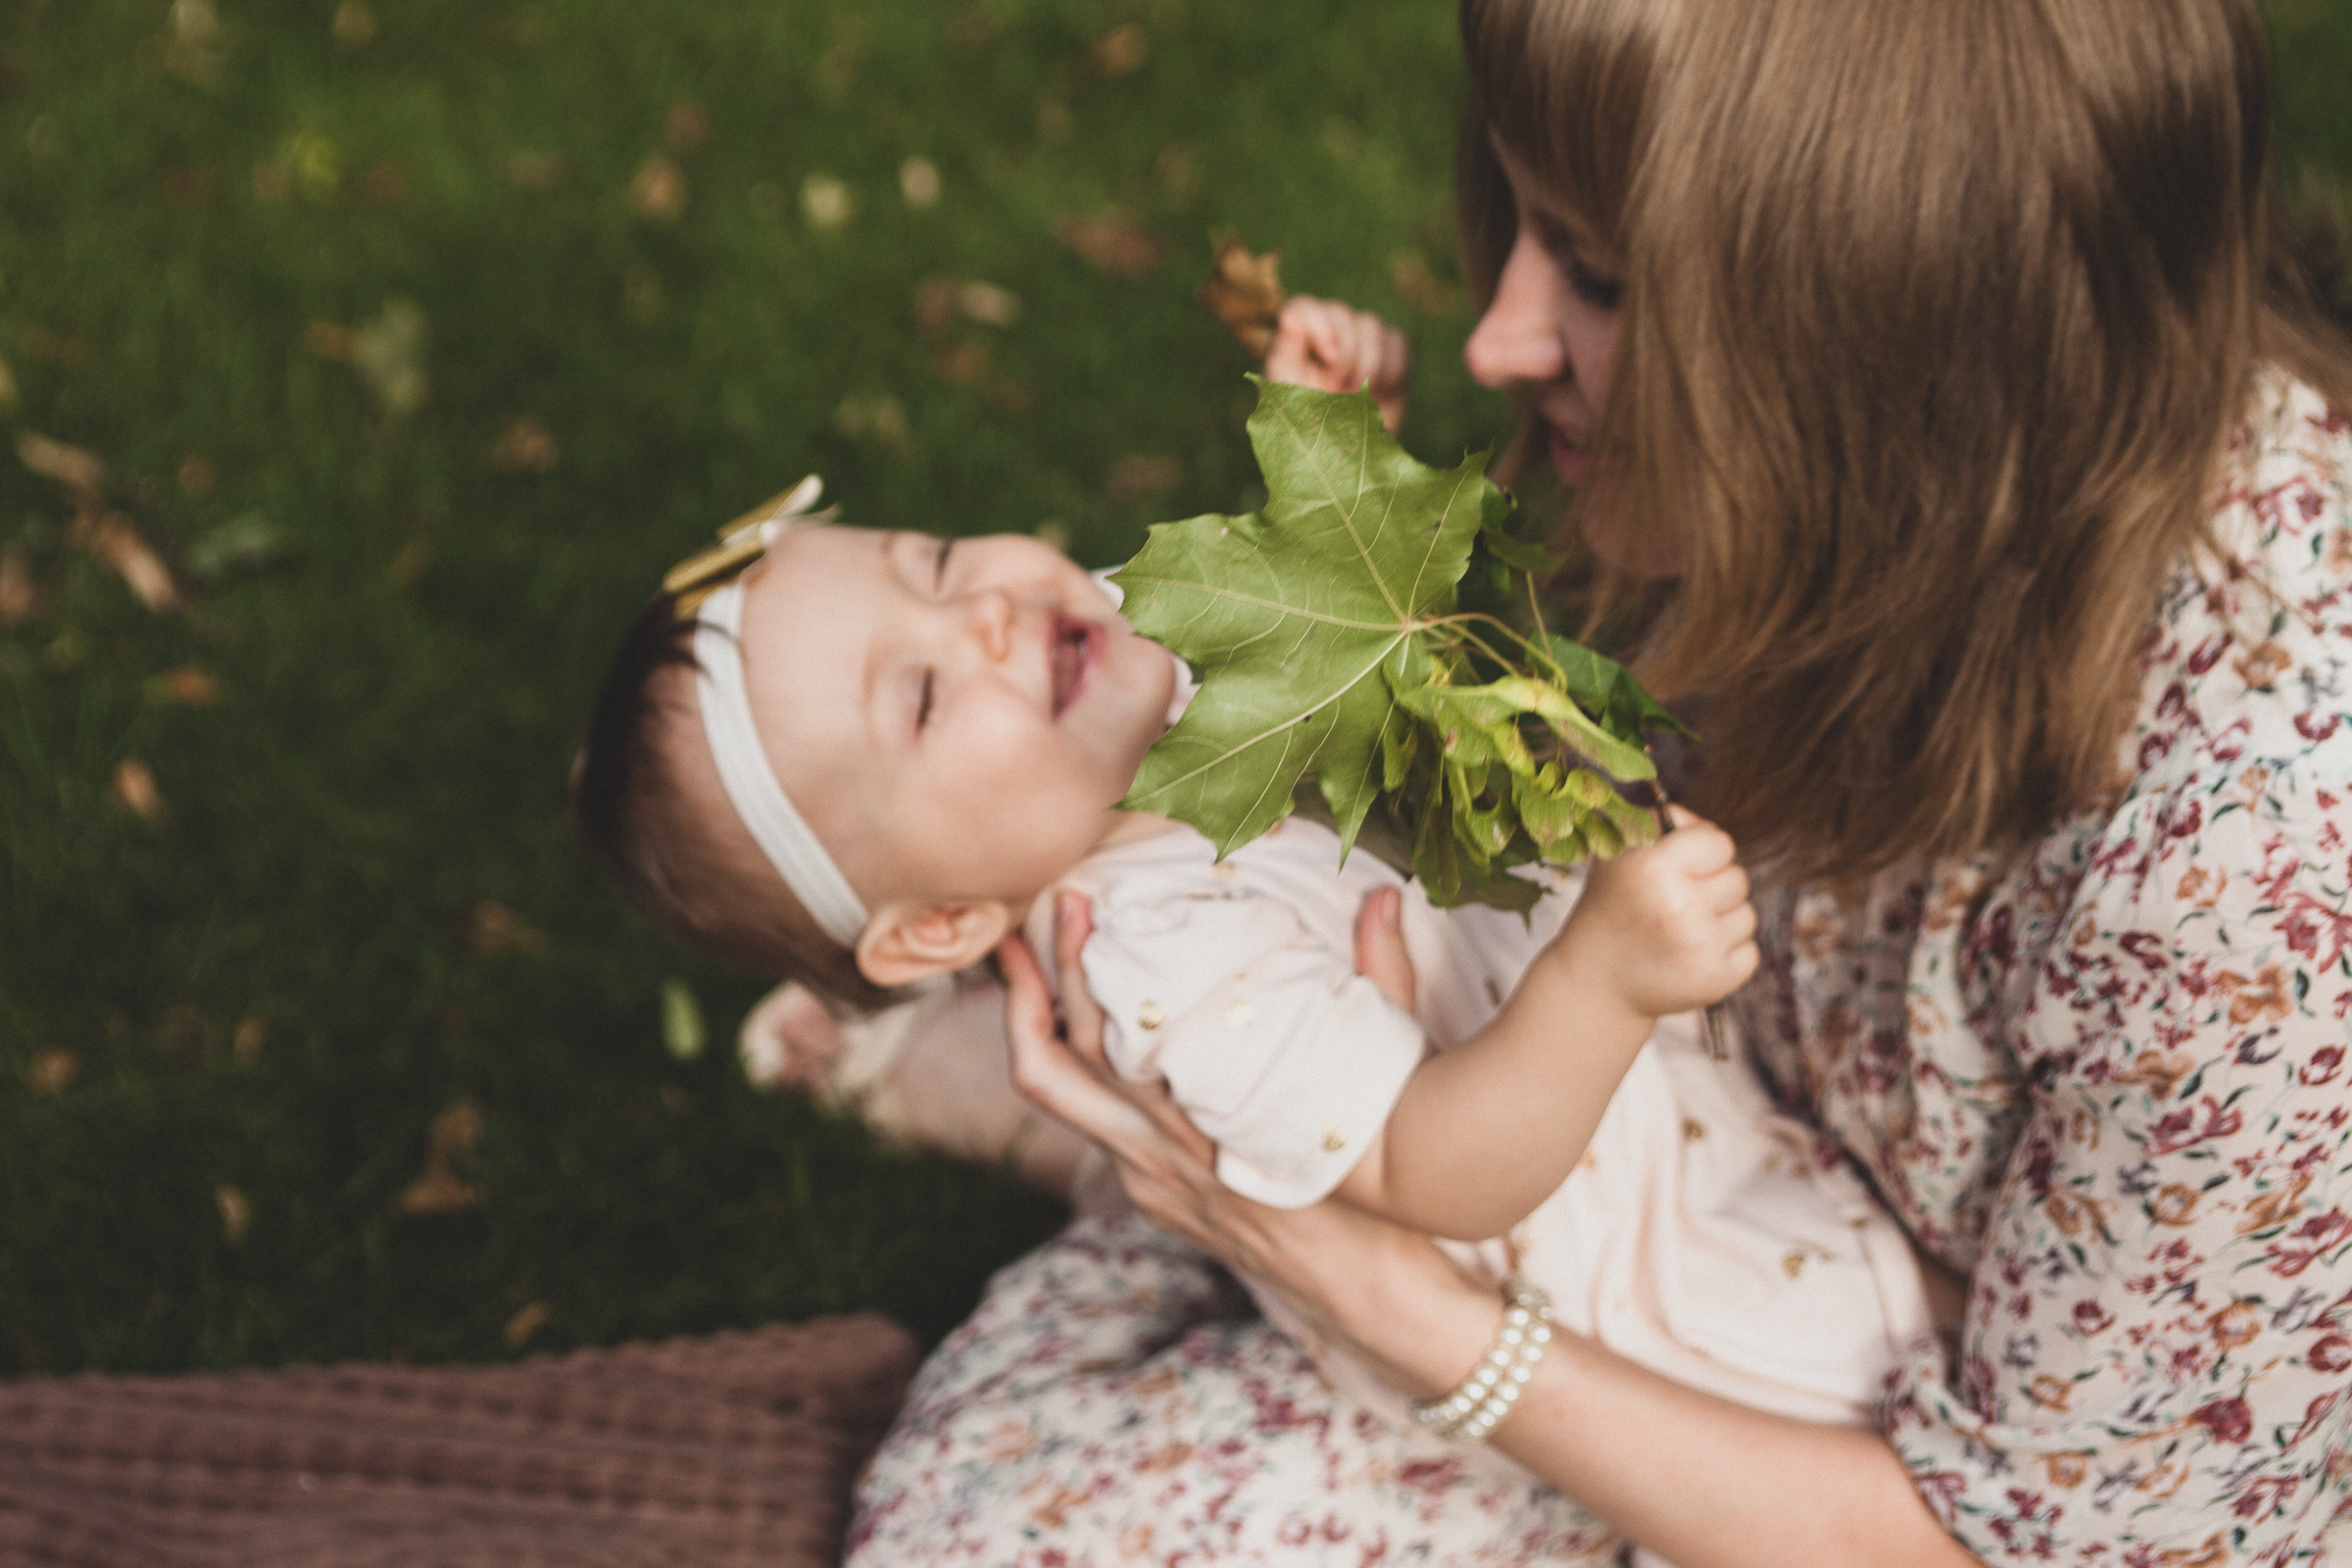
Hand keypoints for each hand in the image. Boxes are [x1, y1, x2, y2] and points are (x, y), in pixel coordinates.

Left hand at [997, 892, 1490, 1392]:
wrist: (1376, 1300)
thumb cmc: (1389, 1195)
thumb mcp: (1384, 1082)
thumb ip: (1381, 980)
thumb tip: (1381, 894)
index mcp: (1207, 1123)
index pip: (1107, 1042)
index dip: (1073, 971)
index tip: (1073, 908)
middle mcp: (1162, 1158)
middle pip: (1051, 1073)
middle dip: (1028, 993)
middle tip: (1029, 925)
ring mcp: (1152, 1185)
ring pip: (1062, 1104)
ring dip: (1039, 1032)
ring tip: (1029, 968)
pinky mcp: (1158, 1202)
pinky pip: (1101, 1132)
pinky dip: (1086, 1076)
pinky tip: (1101, 1035)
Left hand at [1264, 295, 1410, 432]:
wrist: (1342, 458)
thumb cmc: (1305, 426)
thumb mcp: (1286, 392)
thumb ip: (1285, 352)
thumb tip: (1289, 316)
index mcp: (1295, 337)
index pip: (1304, 308)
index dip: (1319, 326)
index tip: (1329, 358)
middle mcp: (1328, 329)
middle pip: (1342, 314)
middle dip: (1344, 357)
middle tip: (1337, 393)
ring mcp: (1361, 338)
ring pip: (1371, 326)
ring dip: (1366, 366)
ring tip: (1355, 398)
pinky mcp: (1391, 352)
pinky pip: (1399, 344)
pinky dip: (1392, 371)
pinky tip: (1379, 395)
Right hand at [1553, 806, 1756, 1017]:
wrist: (1597, 981)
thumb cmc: (1613, 907)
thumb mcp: (1619, 854)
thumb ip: (1661, 822)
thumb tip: (1707, 827)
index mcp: (1654, 868)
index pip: (1720, 843)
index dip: (1701, 853)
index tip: (1678, 869)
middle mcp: (1679, 906)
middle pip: (1738, 878)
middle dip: (1712, 887)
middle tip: (1675, 904)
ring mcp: (1700, 947)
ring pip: (1746, 914)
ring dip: (1721, 920)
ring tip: (1682, 931)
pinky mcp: (1716, 981)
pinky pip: (1750, 951)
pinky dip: (1726, 953)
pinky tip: (1692, 956)